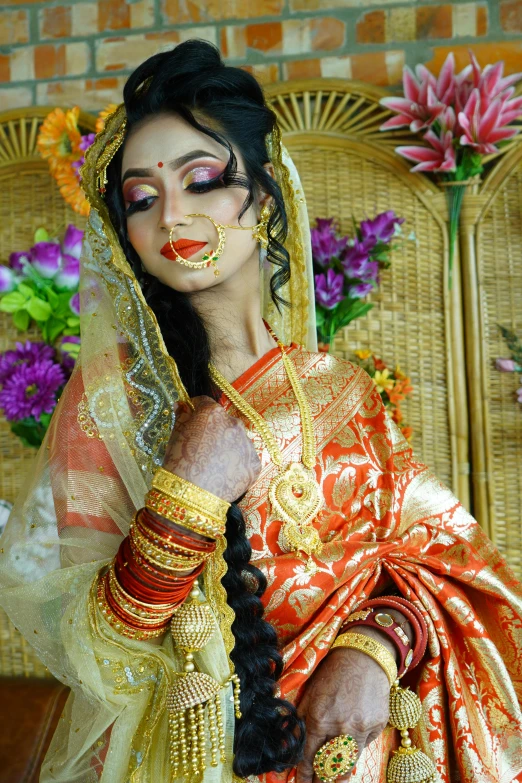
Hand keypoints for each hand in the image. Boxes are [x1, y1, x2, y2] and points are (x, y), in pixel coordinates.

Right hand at [163, 396, 260, 501]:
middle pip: (225, 422)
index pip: (206, 403)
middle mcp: (234, 423)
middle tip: (204, 447)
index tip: (193, 415)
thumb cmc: (179, 461)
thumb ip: (182, 415)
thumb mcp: (175, 434)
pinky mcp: (254, 464)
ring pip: (238, 441)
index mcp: (213, 412)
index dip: (197, 409)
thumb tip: (183, 406)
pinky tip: (224, 475)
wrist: (191, 493)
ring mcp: (247, 444)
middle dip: (216, 430)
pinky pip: (245, 460)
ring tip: (215, 465)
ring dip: (229, 448)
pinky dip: (237, 465)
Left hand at [296, 644, 389, 781]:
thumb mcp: (311, 694)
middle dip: (323, 780)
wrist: (363, 657)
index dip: (305, 774)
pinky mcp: (377, 725)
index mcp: (320, 718)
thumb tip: (294, 744)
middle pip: (330, 767)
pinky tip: (352, 737)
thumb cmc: (333, 673)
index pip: (309, 757)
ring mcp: (361, 728)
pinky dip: (357, 745)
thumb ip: (303, 720)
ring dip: (340, 774)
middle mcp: (341, 727)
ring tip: (333, 780)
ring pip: (349, 763)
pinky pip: (365, 744)